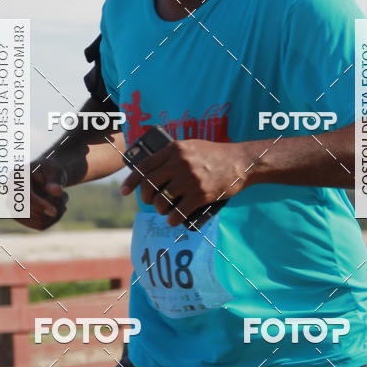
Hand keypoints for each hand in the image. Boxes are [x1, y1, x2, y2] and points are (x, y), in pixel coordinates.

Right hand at [16, 160, 67, 230]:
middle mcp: (11, 194)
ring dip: (56, 214)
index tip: (54, 212)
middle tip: (66, 195)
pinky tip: (60, 208)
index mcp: (16, 178)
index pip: (25, 197)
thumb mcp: (55, 171)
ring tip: (63, 200)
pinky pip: (41, 226)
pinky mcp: (24, 218)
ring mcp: (15, 208)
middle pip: (31, 212)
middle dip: (53, 206)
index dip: (39, 205)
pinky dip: (54, 219)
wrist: (48, 176)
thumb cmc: (51, 171)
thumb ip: (55, 180)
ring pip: (38, 221)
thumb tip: (57, 191)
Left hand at [120, 139, 249, 226]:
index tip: (124, 191)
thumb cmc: (215, 154)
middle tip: (149, 201)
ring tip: (164, 210)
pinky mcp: (201, 194)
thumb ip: (172, 154)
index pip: (144, 167)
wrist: (242, 162)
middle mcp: (179, 163)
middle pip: (149, 185)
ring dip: (159, 209)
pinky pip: (178, 212)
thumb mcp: (191, 146)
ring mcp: (190, 180)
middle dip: (145, 197)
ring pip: (162, 201)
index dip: (131, 181)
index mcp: (174, 149)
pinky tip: (173, 221)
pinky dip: (172, 220)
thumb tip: (152, 168)